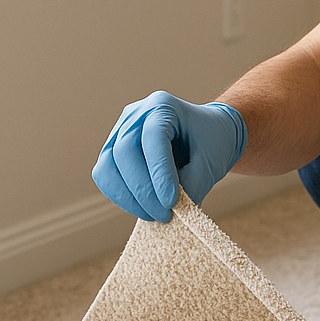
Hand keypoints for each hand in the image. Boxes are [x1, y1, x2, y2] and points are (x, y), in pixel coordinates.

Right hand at [93, 91, 246, 221]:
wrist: (208, 135)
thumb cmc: (212, 141)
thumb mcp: (212, 160)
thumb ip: (194, 183)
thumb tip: (172, 209)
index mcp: (163, 106)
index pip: (153, 138)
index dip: (159, 172)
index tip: (171, 202)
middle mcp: (136, 114)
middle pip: (124, 151)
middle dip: (143, 189)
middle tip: (164, 214)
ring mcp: (120, 132)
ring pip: (108, 167)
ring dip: (129, 197)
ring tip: (156, 215)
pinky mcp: (112, 152)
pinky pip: (106, 176)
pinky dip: (121, 196)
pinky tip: (144, 207)